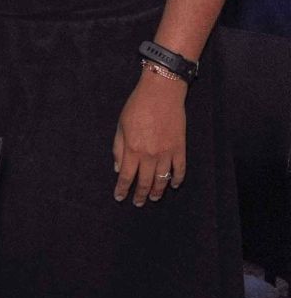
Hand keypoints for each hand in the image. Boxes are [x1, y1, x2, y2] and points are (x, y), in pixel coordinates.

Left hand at [113, 69, 187, 205]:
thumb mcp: (120, 126)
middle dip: (140, 194)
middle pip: (144, 181)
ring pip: (162, 179)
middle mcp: (150, 155)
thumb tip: (118, 168)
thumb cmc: (137, 107)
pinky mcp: (180, 148)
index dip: (123, 189)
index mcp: (132, 149)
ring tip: (153, 198)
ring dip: (158, 190)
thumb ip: (118, 149)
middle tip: (138, 203)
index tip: (120, 198)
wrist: (161, 94)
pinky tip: (174, 185)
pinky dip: (177, 179)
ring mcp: (167, 153)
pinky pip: (180, 169)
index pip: (126, 176)